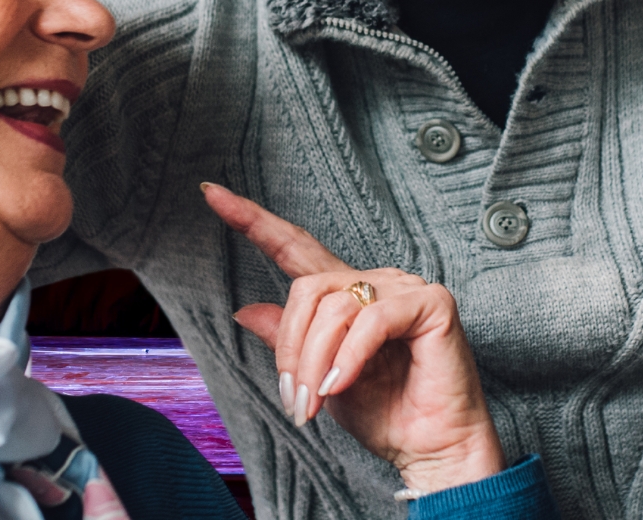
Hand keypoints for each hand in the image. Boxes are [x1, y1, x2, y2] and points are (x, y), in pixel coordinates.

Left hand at [202, 183, 505, 494]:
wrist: (431, 449)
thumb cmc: (386, 415)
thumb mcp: (319, 379)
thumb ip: (288, 341)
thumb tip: (243, 309)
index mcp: (348, 295)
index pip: (296, 247)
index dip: (253, 221)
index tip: (210, 194)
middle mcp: (375, 283)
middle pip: (307, 289)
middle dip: (290, 348)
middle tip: (295, 400)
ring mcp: (405, 288)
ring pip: (334, 307)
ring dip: (315, 362)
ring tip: (315, 403)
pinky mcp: (432, 303)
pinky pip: (371, 320)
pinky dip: (349, 357)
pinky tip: (340, 385)